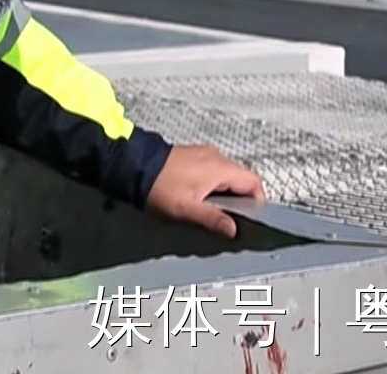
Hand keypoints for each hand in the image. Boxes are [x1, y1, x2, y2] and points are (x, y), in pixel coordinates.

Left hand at [144, 143, 265, 239]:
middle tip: (227, 220)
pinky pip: (212, 173)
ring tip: (210, 212)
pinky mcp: (191, 157)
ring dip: (224, 195)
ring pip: (226, 177)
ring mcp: (203, 154)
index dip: (256, 203)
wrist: (130, 164)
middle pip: (241, 180)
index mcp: (220, 167)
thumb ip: (213, 220)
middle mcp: (215, 157)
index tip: (247, 221)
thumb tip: (235, 230)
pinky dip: (212, 187)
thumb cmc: (158, 187)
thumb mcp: (186, 209)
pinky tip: (197, 199)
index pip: (254, 183)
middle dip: (239, 201)